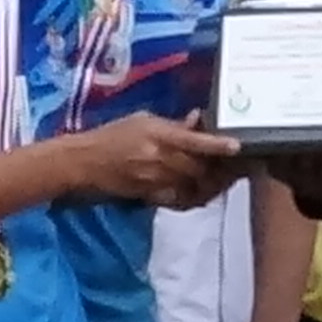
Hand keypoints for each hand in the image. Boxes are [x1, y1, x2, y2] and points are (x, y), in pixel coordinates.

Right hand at [43, 115, 239, 204]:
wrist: (84, 163)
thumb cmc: (113, 135)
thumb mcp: (142, 121)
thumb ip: (172, 124)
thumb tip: (198, 120)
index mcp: (156, 135)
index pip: (193, 141)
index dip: (217, 145)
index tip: (237, 146)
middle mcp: (159, 159)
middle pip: (199, 168)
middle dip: (220, 168)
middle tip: (237, 164)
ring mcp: (155, 181)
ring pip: (195, 187)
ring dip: (213, 184)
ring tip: (227, 178)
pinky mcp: (151, 197)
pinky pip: (182, 201)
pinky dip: (197, 197)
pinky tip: (206, 192)